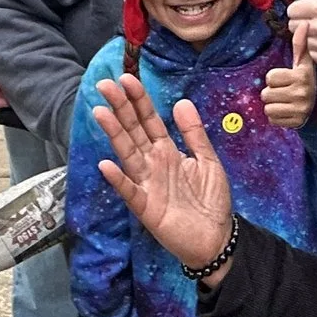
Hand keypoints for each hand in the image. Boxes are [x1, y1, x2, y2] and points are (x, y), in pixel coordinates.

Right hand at [93, 75, 235, 281]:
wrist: (216, 238)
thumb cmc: (210, 200)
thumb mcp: (208, 161)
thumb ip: (194, 133)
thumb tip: (182, 101)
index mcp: (167, 151)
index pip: (149, 120)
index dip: (139, 100)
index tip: (127, 78)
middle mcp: (152, 164)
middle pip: (133, 131)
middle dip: (120, 107)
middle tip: (105, 84)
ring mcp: (147, 184)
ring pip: (127, 154)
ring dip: (114, 134)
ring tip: (100, 112)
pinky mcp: (146, 208)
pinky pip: (130, 191)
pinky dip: (119, 179)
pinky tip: (107, 165)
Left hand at [262, 18, 316, 128]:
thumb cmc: (305, 81)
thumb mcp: (304, 63)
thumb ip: (300, 44)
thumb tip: (303, 24)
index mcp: (302, 76)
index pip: (270, 78)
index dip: (274, 78)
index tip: (286, 79)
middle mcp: (302, 93)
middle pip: (266, 94)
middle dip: (272, 93)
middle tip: (284, 92)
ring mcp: (299, 110)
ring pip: (268, 108)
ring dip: (273, 106)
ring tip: (285, 102)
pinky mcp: (295, 123)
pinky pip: (272, 120)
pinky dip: (277, 117)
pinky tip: (287, 112)